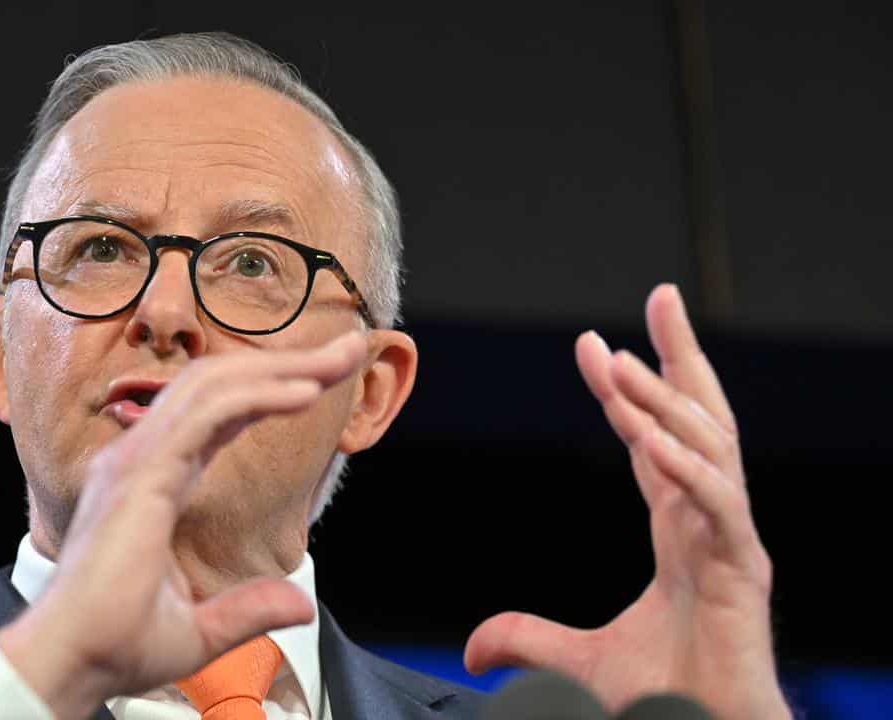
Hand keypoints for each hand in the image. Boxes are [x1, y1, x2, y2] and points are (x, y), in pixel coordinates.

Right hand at [0, 331, 368, 719]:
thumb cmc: (115, 644)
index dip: (271, 388)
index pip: (220, 413)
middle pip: (221, 384)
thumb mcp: (201, 631)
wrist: (71, 661)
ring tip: (340, 359)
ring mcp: (137, 459)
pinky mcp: (141, 473)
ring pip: (214, 386)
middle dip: (288, 363)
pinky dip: (258, 395)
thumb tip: (301, 605)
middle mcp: (141, 457)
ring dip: (282, 366)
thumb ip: (250, 609)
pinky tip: (305, 394)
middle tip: (348, 349)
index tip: (323, 380)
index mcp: (153, 481)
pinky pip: (207, 414)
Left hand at [463, 284, 791, 718]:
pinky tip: (651, 438)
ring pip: (706, 449)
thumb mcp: (578, 663)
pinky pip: (717, 506)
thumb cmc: (669, 700)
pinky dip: (686, 468)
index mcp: (680, 530)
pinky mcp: (743, 573)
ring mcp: (730, 543)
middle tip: (663, 295)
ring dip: (664, 401)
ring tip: (620, 359)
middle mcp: (710, 523)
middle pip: (700, 420)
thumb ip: (528, 641)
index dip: (626, 392)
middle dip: (681, 356)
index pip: (653, 440)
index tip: (589, 345)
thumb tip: (472, 650)